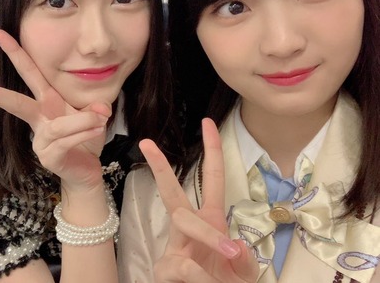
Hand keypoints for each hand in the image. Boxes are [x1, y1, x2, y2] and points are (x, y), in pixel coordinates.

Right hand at [0, 29, 110, 191]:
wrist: (86, 171)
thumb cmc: (85, 139)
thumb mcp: (95, 117)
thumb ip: (97, 108)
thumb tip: (99, 109)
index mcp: (47, 102)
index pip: (29, 72)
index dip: (15, 52)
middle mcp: (39, 119)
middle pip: (15, 102)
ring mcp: (40, 140)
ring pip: (57, 126)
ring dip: (81, 120)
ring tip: (100, 119)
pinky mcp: (48, 157)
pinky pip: (66, 141)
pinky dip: (84, 133)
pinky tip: (96, 130)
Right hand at [139, 118, 258, 282]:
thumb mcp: (243, 272)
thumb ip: (245, 259)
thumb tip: (235, 246)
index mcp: (210, 221)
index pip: (211, 179)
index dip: (211, 151)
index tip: (207, 123)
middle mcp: (188, 229)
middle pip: (173, 193)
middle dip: (161, 167)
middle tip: (146, 143)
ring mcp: (174, 248)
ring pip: (183, 221)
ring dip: (209, 236)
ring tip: (229, 256)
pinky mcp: (165, 269)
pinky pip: (184, 264)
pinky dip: (203, 275)